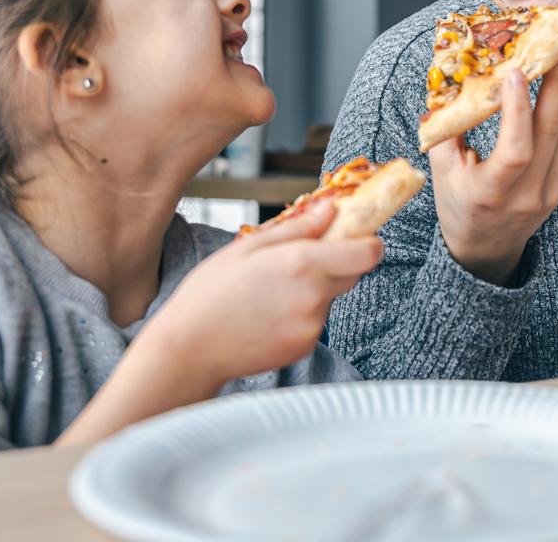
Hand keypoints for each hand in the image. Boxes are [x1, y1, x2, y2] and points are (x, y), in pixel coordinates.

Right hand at [146, 201, 383, 386]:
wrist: (188, 349)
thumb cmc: (211, 292)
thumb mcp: (250, 247)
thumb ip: (298, 227)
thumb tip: (331, 208)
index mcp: (303, 263)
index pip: (368, 252)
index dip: (368, 242)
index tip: (357, 235)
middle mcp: (315, 296)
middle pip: (353, 273)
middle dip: (337, 262)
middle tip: (300, 260)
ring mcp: (312, 325)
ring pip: (331, 297)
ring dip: (315, 289)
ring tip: (271, 291)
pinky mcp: (304, 346)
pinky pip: (315, 321)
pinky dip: (301, 314)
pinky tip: (268, 314)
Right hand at [428, 48, 557, 284]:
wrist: (487, 250)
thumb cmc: (458, 206)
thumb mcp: (442, 172)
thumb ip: (445, 130)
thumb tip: (446, 82)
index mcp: (494, 194)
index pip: (516, 149)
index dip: (518, 109)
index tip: (516, 70)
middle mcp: (529, 195)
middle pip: (551, 132)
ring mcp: (551, 192)